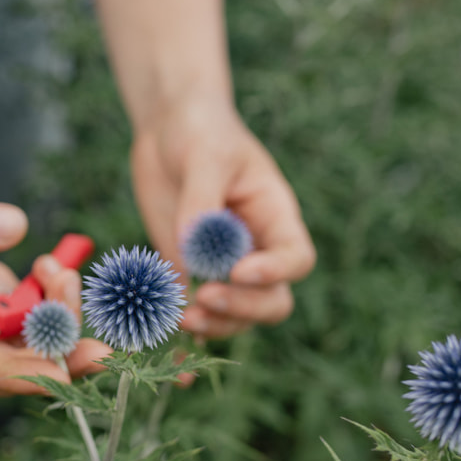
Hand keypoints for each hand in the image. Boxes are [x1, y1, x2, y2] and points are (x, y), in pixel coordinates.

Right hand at [0, 177, 108, 396]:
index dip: (16, 373)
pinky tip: (54, 264)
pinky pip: (24, 307)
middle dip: (54, 351)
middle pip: (5, 359)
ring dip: (54, 313)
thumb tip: (15, 226)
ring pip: (21, 335)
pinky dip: (47, 291)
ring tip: (63, 270)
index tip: (62, 373)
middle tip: (101, 347)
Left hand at [131, 99, 315, 338]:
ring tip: (182, 316)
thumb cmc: (201, 132)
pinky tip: (164, 328)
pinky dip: (182, 324)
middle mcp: (255, 249)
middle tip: (205, 297)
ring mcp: (221, 266)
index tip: (238, 270)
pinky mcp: (187, 272)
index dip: (274, 272)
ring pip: (236, 315)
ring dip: (214, 323)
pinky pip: (193, 308)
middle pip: (272, 300)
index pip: (295, 258)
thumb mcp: (204, 155)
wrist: (168, 132)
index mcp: (275, 217)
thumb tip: (192, 245)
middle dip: (243, 307)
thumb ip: (201, 200)